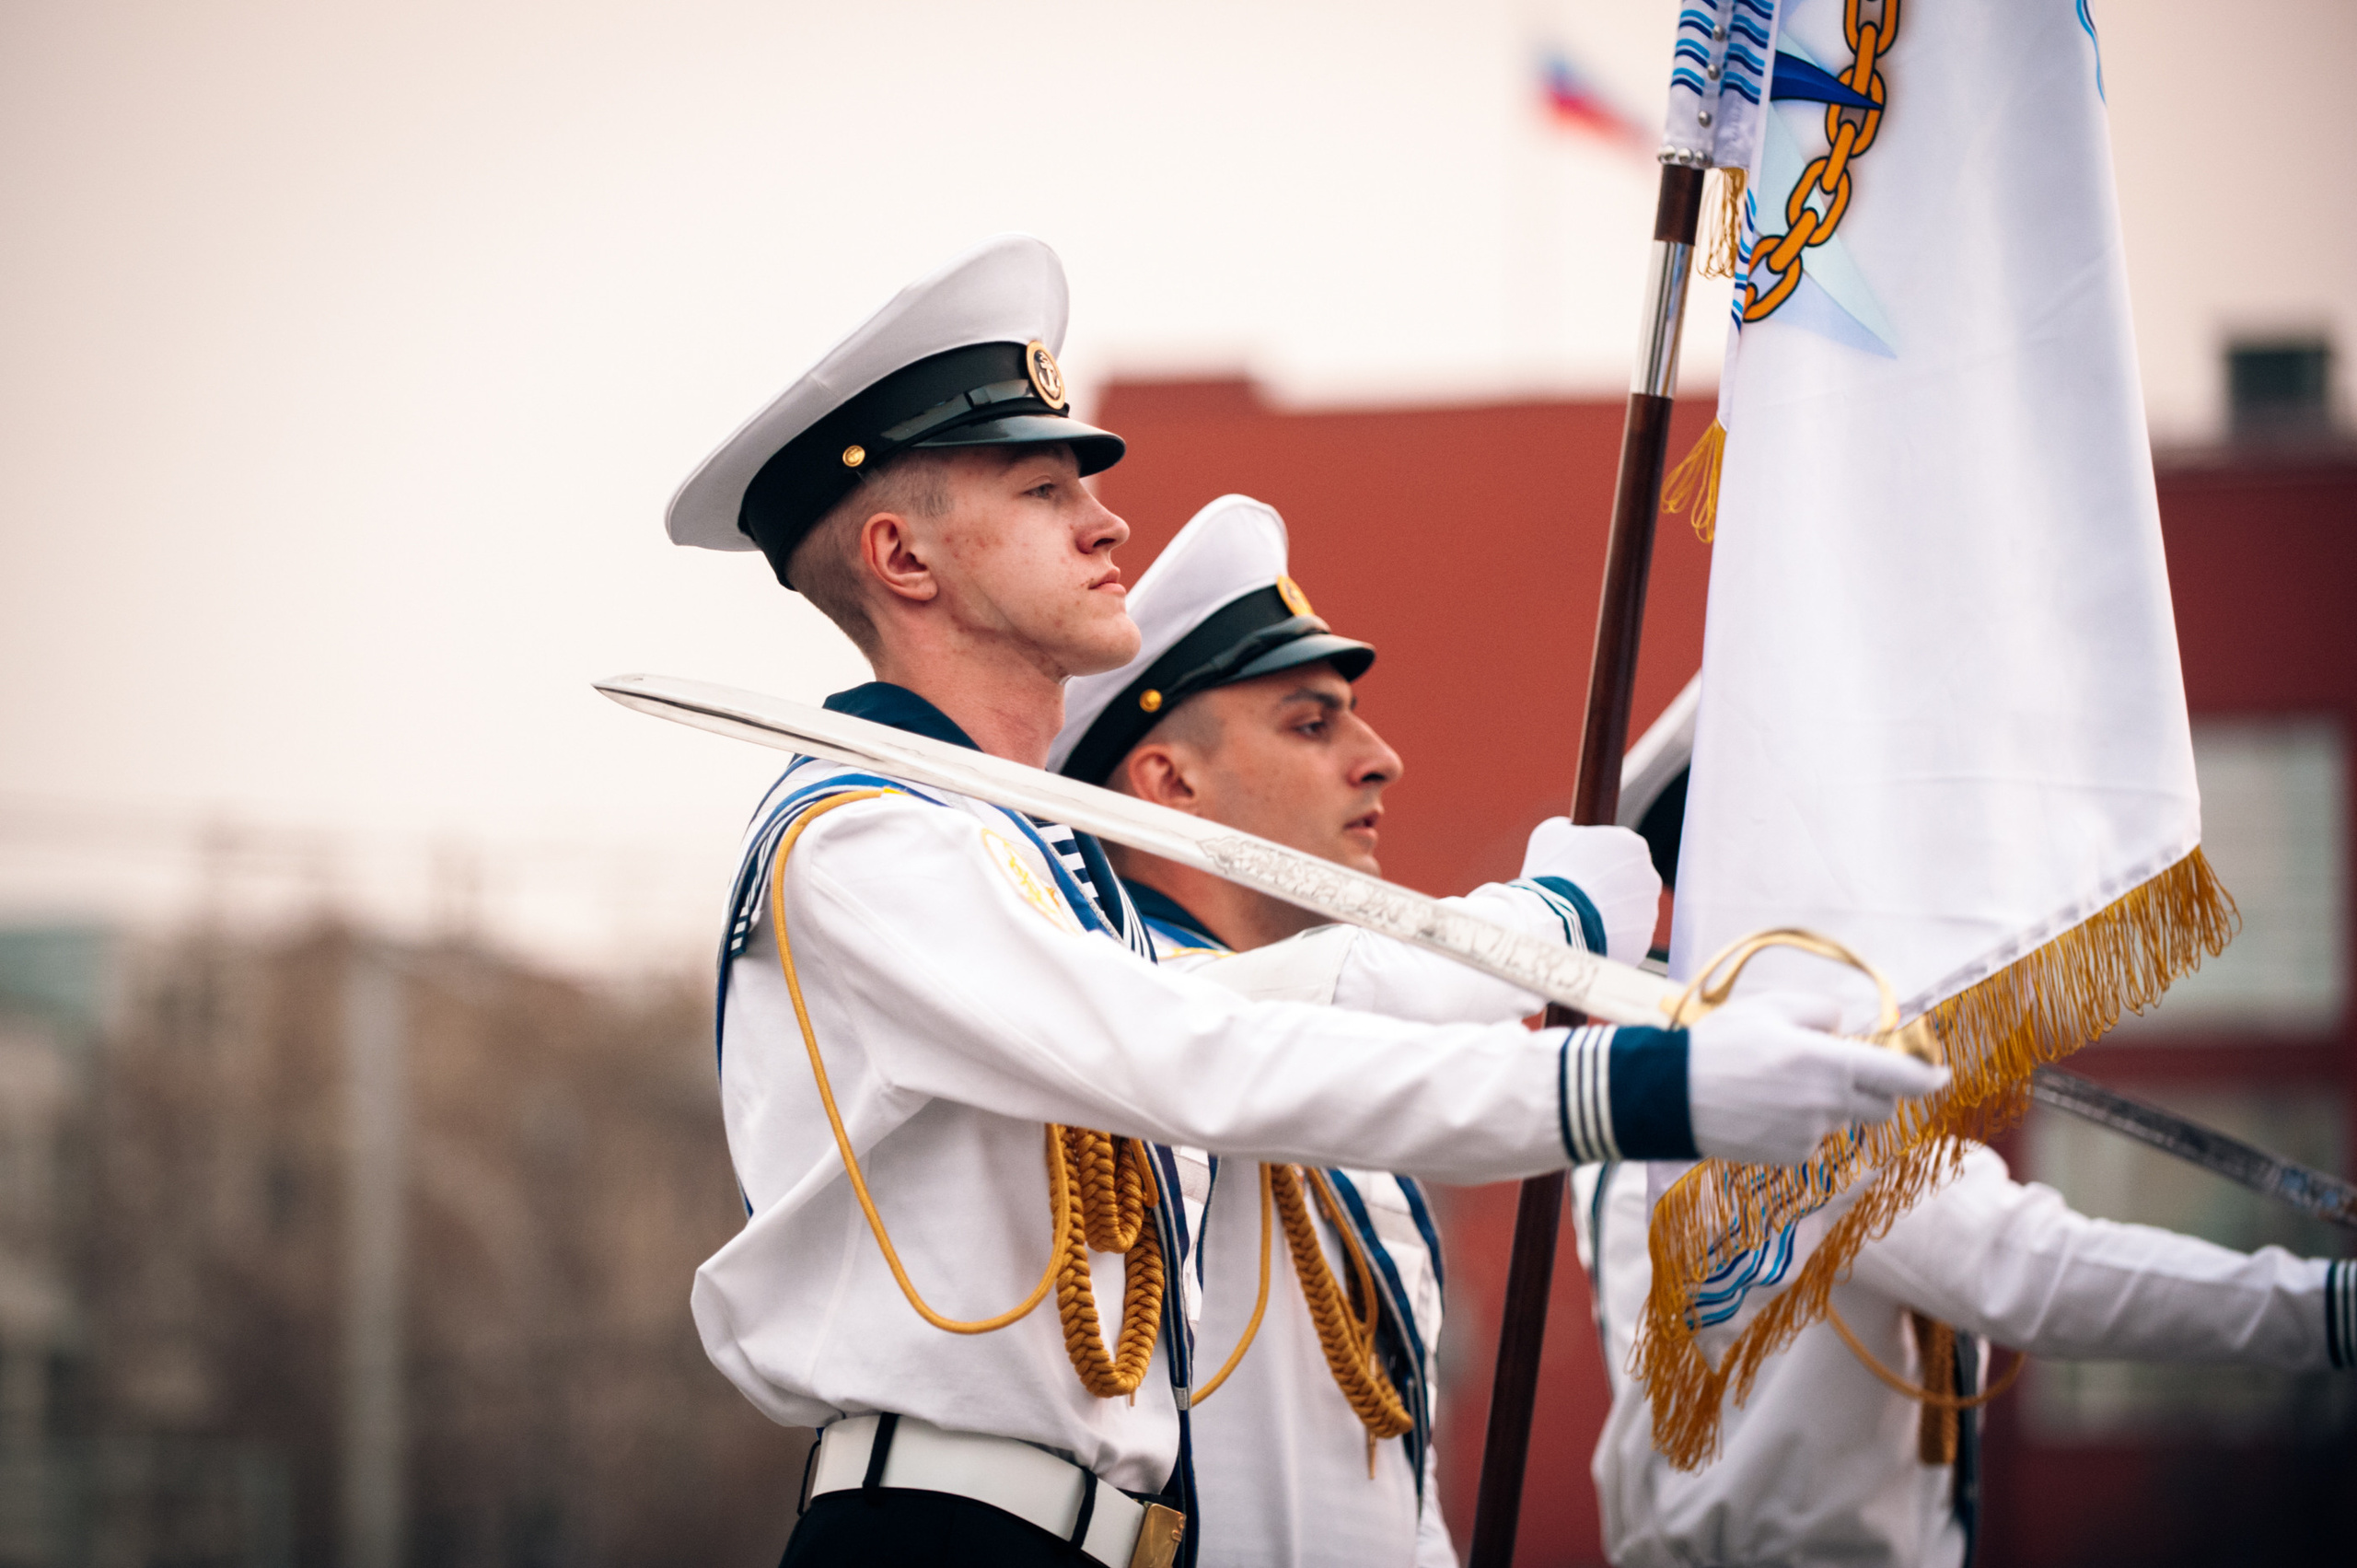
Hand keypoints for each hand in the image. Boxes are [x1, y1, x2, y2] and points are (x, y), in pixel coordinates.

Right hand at [1519, 818, 1661, 964]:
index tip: (1581, 866)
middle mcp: (1650, 877)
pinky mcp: (1641, 940)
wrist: (1556, 921)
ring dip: (1609, 911)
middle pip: (1629, 879)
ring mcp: (1649, 912)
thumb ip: (1568, 827)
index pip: (1621, 848)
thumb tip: (1568, 828)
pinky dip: (1609, 935)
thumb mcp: (1551, 835)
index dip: (1599, 857)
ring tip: (1580, 915)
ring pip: (1628, 909)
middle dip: (1608, 885)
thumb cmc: (1552, 873)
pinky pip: (1624, 935)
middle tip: (1579, 892)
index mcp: (1633, 845)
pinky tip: (1586, 933)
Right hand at [1686, 993, 1949, 1164]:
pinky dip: (1803, 1124)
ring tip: (1784, 1086)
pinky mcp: (1791, 1157)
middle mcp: (1828, 1105)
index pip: (1901, 1077)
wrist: (1671, 1096)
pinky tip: (1767, 1108)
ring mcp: (1811, 1136)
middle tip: (1841, 1069)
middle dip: (1874, 1089)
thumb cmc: (1720, 1044)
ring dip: (1832, 1104)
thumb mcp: (1771, 1007)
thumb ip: (1822, 1012)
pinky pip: (1814, 1139)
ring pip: (1842, 1121)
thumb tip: (1845, 1029)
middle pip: (1880, 1106)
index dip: (1929, 1077)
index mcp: (1830, 1063)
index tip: (1942, 1074)